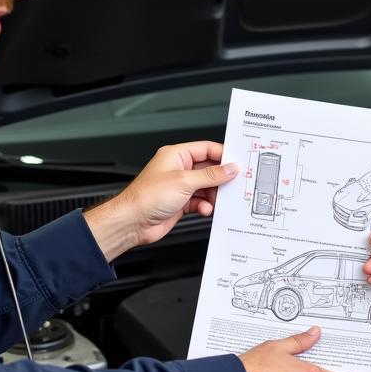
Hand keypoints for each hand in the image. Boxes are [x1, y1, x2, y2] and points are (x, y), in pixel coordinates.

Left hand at [84, 142, 237, 260]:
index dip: (223, 155)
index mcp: (176, 155)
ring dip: (213, 195)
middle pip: (208, 170)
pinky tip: (204, 209)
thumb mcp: (184, 181)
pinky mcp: (181, 202)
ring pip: (206, 187)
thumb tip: (229, 169)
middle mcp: (178, 169)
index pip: (206, 149)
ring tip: (217, 200)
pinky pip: (200, 201)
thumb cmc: (147, 197)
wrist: (133, 222)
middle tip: (233, 184)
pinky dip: (205, 206)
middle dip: (220, 178)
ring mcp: (180, 186)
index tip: (237, 163)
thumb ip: (210, 175)